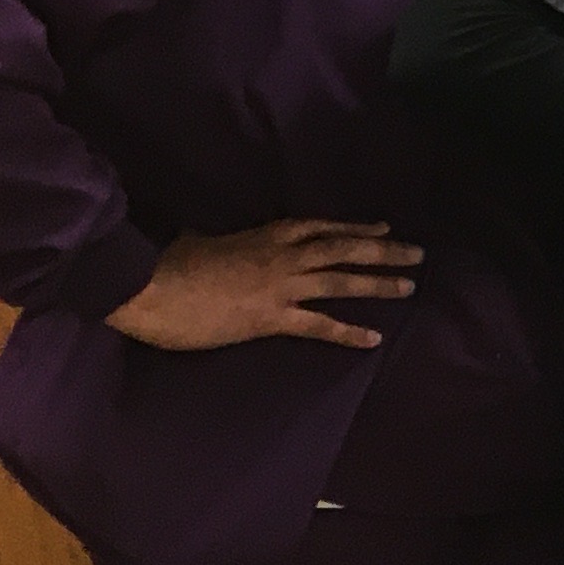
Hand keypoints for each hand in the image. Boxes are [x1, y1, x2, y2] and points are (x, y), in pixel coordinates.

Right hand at [104, 218, 421, 351]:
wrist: (146, 285)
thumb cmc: (164, 263)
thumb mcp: (197, 241)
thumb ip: (213, 239)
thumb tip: (202, 238)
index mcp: (264, 234)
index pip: (320, 227)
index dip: (354, 227)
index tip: (382, 226)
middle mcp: (282, 256)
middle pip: (344, 248)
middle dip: (383, 249)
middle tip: (417, 252)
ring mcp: (280, 286)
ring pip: (341, 280)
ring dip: (378, 282)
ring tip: (409, 285)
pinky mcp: (271, 318)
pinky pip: (319, 325)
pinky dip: (348, 331)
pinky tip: (374, 338)